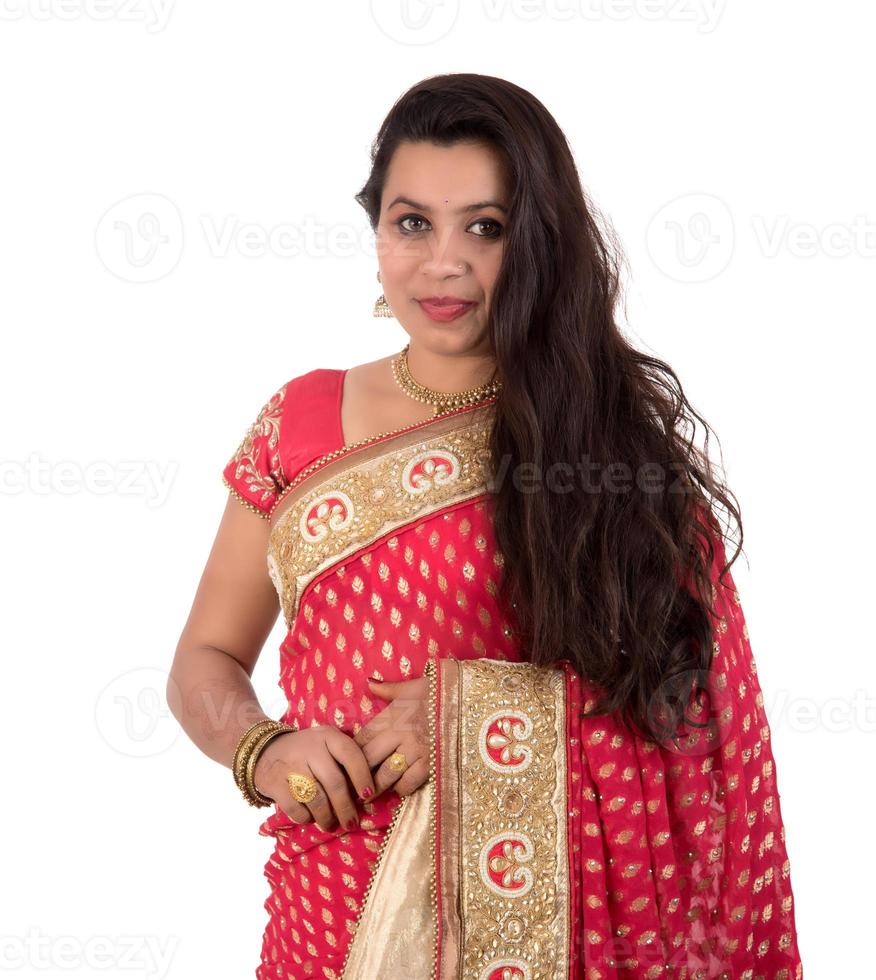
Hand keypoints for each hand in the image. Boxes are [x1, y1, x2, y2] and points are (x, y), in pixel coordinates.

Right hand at [252, 726, 375, 832]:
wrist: (264, 750)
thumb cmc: (306, 752)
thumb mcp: (325, 745)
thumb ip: (343, 761)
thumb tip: (365, 795)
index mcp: (327, 736)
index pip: (351, 755)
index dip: (362, 777)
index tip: (368, 796)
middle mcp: (310, 748)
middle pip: (335, 783)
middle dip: (346, 808)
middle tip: (351, 823)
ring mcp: (291, 765)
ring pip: (317, 800)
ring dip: (327, 818)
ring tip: (331, 825)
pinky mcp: (274, 783)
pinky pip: (296, 809)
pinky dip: (306, 818)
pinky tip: (310, 818)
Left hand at [355, 675, 429, 798]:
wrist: (468, 699)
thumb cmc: (438, 692)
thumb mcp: (411, 687)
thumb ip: (387, 689)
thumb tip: (368, 682)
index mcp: (391, 715)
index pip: (362, 739)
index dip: (351, 754)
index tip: (345, 762)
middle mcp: (399, 734)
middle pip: (368, 761)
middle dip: (358, 775)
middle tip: (353, 785)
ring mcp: (415, 750)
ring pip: (386, 776)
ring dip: (377, 786)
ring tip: (371, 792)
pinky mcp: (431, 763)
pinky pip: (408, 784)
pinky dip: (401, 789)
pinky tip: (399, 787)